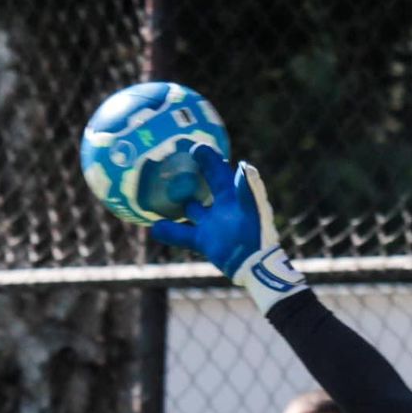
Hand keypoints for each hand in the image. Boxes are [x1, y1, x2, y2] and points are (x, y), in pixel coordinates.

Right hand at [150, 144, 306, 313]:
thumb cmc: (257, 235)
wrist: (255, 267)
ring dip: (175, 201)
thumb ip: (248, 188)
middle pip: (203, 185)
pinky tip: (154, 227)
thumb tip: (243, 165)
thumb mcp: (253, 209)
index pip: (218, 169)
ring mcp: (212, 224)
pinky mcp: (205, 241)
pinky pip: (183, 234)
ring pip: (190, 208)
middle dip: (189, 173)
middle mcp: (221, 206)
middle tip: (168, 160)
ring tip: (156, 190)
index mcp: (233, 195)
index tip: (191, 145)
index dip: (206, 157)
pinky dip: (169, 231)